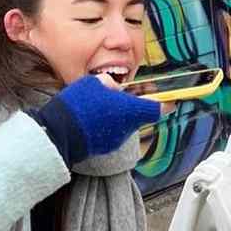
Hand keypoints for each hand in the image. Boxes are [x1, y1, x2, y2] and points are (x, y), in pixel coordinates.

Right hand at [29, 75, 159, 167]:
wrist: (60, 133)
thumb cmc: (78, 104)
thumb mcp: (93, 83)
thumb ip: (109, 84)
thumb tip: (114, 87)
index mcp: (130, 110)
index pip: (157, 109)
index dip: (165, 104)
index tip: (170, 101)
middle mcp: (128, 127)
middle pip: (138, 115)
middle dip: (132, 105)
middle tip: (121, 95)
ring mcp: (117, 139)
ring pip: (124, 124)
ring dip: (117, 115)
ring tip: (99, 105)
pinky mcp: (105, 147)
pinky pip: (111, 132)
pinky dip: (106, 125)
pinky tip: (91, 118)